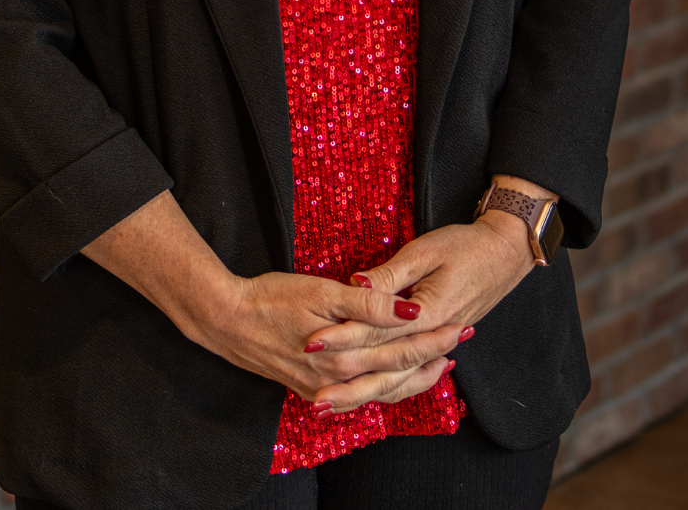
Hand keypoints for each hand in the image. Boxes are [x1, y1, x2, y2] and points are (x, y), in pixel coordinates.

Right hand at [193, 269, 455, 405]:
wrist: (225, 320)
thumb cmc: (272, 298)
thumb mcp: (321, 291)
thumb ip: (368, 304)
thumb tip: (411, 309)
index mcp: (347, 354)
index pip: (404, 350)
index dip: (435, 339)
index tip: (462, 326)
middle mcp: (339, 379)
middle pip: (397, 374)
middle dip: (432, 359)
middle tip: (461, 341)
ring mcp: (323, 388)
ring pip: (379, 391)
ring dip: (411, 379)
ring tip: (437, 366)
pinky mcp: (309, 387)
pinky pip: (357, 396)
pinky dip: (380, 388)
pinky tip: (386, 381)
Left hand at [300, 211, 535, 413]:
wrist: (506, 253)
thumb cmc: (465, 246)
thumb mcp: (424, 252)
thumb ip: (389, 276)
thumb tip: (356, 284)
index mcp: (427, 313)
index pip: (376, 331)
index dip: (343, 338)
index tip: (313, 345)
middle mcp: (433, 336)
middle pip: (385, 365)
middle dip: (349, 383)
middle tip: (316, 398)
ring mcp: (438, 342)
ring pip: (399, 377)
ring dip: (365, 392)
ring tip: (335, 404)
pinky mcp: (440, 340)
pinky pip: (413, 373)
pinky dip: (391, 386)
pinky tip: (371, 393)